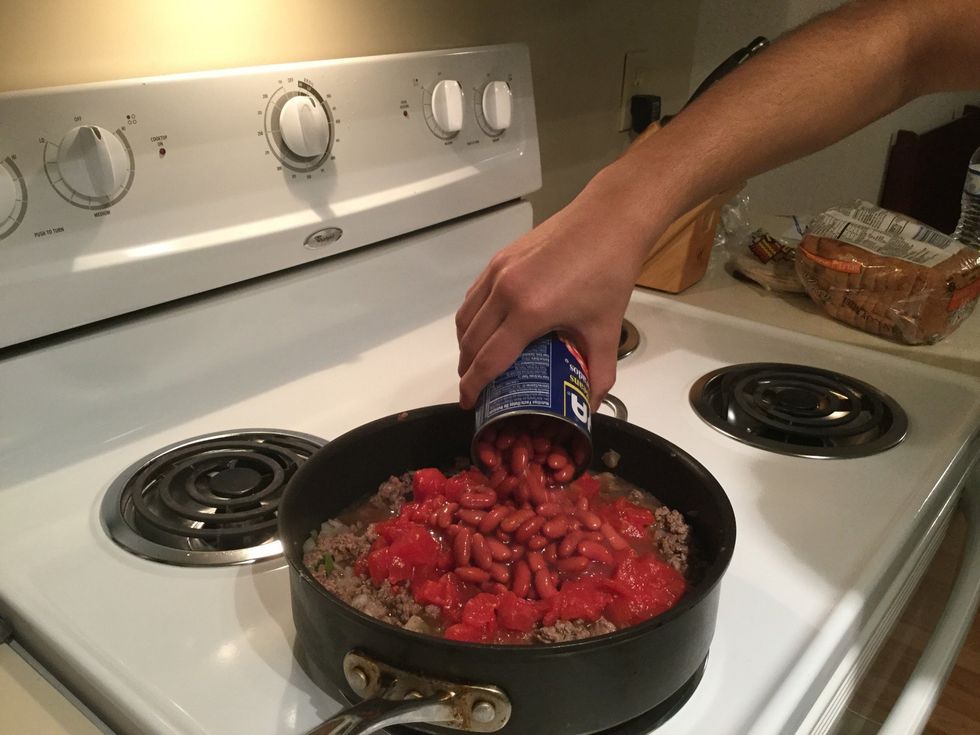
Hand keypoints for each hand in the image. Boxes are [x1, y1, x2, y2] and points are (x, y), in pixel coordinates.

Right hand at [455, 172, 662, 410]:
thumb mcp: (606, 330)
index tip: (468, 403)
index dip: (474, 386)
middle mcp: (505, 291)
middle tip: (474, 388)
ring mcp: (498, 271)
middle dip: (467, 369)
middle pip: (471, 341)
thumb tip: (591, 406)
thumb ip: (600, 373)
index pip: (489, 359)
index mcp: (530, 311)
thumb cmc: (610, 272)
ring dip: (465, 344)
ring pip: (466, 317)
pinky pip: (473, 296)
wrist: (609, 220)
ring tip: (474, 363)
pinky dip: (470, 318)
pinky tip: (483, 329)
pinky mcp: (499, 258)